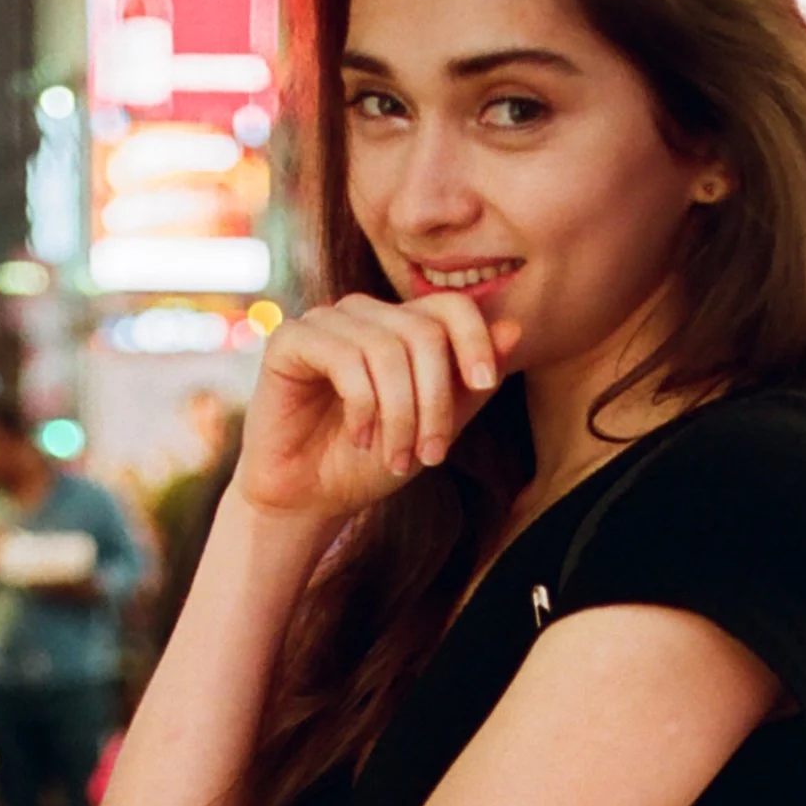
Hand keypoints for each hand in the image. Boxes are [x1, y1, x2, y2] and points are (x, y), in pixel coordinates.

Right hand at [235, 292, 519, 520]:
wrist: (306, 499)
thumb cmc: (368, 463)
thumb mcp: (434, 428)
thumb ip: (471, 385)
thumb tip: (515, 329)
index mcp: (399, 327)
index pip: (450, 306)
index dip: (474, 339)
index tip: (483, 385)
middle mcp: (363, 314)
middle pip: (423, 332)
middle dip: (435, 400)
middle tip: (432, 456)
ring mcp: (325, 322)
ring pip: (387, 349)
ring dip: (400, 415)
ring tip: (395, 459)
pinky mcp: (289, 340)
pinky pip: (344, 359)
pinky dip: (363, 407)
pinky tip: (360, 438)